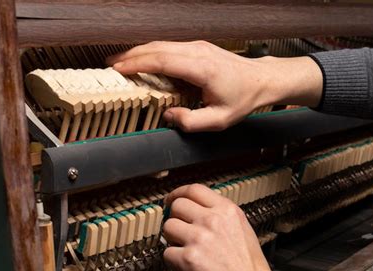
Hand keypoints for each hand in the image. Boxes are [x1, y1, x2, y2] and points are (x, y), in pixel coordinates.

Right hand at [107, 41, 322, 131]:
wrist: (261, 80)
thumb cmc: (243, 99)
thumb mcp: (219, 120)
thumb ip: (191, 122)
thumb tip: (168, 117)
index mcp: (202, 69)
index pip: (162, 60)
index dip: (137, 64)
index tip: (119, 69)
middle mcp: (198, 52)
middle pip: (157, 48)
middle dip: (131, 56)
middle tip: (111, 67)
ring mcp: (198, 47)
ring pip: (161, 44)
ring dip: (140, 52)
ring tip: (122, 64)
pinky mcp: (198, 48)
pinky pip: (170, 47)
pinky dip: (152, 53)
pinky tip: (144, 62)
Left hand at [163, 184, 283, 270]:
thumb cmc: (249, 266)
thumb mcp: (242, 228)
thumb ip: (221, 215)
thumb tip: (200, 210)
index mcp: (227, 210)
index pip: (194, 189)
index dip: (178, 192)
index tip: (172, 199)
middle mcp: (212, 220)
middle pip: (177, 204)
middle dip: (174, 216)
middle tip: (177, 227)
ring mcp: (199, 238)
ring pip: (167, 227)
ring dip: (171, 238)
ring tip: (184, 248)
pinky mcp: (188, 258)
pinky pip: (166, 253)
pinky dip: (173, 261)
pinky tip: (185, 265)